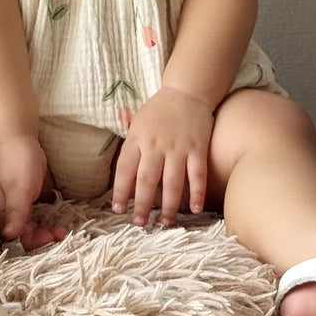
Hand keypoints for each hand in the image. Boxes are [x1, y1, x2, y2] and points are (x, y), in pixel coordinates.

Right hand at [0, 134, 66, 249]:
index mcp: (1, 213)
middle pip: (23, 236)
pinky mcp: (25, 200)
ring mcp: (15, 207)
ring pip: (30, 228)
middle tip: (62, 235)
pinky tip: (56, 222)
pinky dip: (45, 222)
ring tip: (62, 231)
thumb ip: (15, 211)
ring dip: (45, 232)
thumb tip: (9, 236)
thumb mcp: (18, 187)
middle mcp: (6, 214)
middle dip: (42, 239)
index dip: (34, 242)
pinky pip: (34, 217)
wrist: (16, 137)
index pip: (16, 238)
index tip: (51, 237)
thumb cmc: (16, 161)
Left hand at [111, 86, 213, 227]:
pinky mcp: (198, 148)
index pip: (125, 168)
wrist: (186, 92)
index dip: (121, 190)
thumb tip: (117, 167)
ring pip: (172, 182)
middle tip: (139, 224)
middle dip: (142, 205)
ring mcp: (178, 147)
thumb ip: (128, 144)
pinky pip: (197, 175)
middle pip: (146, 180)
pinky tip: (195, 209)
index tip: (118, 209)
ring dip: (169, 206)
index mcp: (137, 137)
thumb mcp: (137, 120)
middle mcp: (156, 144)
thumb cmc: (159, 109)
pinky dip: (197, 193)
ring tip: (164, 223)